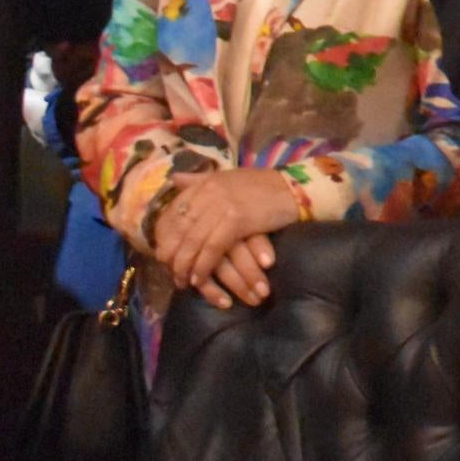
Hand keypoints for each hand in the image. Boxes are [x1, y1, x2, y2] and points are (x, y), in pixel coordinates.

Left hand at [150, 169, 299, 300]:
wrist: (295, 188)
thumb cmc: (263, 187)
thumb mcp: (227, 179)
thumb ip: (198, 181)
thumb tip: (174, 179)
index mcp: (204, 183)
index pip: (174, 214)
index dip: (167, 238)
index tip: (165, 256)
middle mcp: (208, 192)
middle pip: (180, 230)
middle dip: (173, 256)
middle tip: (172, 274)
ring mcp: (222, 205)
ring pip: (194, 242)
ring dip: (186, 266)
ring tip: (184, 282)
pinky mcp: (236, 220)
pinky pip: (212, 248)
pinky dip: (203, 265)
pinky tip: (199, 278)